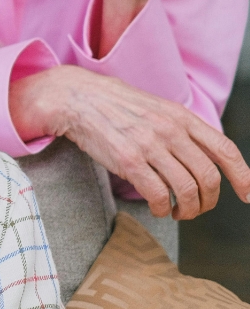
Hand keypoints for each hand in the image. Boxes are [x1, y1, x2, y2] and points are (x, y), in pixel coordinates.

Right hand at [10, 65, 249, 218]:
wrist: (75, 97)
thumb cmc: (113, 104)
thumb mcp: (154, 106)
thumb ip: (179, 127)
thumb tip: (203, 155)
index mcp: (180, 116)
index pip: (225, 149)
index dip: (243, 177)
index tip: (247, 195)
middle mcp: (169, 129)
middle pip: (208, 178)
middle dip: (208, 201)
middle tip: (196, 208)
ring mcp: (149, 145)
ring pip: (186, 191)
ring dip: (186, 210)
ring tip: (177, 211)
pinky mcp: (128, 161)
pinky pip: (158, 195)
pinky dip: (162, 208)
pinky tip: (158, 207)